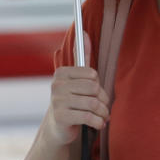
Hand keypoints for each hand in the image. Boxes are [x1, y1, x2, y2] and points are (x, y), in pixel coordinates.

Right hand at [44, 31, 109, 146]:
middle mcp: (57, 85)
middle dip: (103, 100)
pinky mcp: (61, 117)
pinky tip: (98, 124)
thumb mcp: (76, 79)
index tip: (97, 94)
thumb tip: (84, 32)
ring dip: (103, 113)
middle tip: (103, 108)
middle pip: (93, 88)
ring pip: (93, 103)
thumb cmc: (72, 100)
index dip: (99, 86)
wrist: (58, 127)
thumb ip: (82, 56)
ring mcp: (57, 101)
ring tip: (103, 117)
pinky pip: (88, 117)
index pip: (91, 74)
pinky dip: (98, 122)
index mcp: (61, 73)